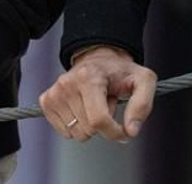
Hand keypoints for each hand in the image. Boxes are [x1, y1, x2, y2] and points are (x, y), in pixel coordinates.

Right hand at [38, 45, 155, 142]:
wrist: (99, 58)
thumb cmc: (121, 71)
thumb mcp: (143, 81)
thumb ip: (142, 105)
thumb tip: (131, 130)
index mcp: (89, 77)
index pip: (99, 121)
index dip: (115, 132)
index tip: (124, 130)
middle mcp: (67, 83)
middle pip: (88, 130)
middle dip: (102, 124)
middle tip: (107, 103)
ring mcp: (55, 92)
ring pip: (76, 133)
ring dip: (89, 124)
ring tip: (95, 104)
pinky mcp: (47, 100)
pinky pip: (64, 132)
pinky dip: (76, 126)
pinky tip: (83, 108)